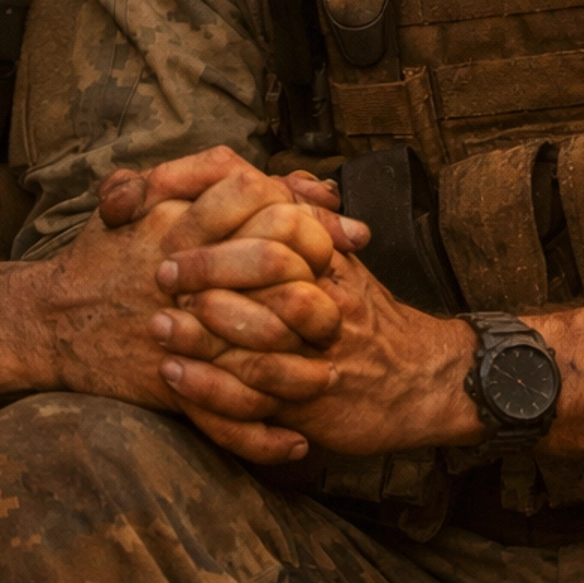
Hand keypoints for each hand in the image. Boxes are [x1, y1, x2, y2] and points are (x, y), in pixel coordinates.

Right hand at [48, 155, 364, 464]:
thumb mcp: (147, 199)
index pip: (271, 214)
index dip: (318, 226)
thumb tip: (295, 181)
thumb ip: (208, 177)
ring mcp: (181, 335)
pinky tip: (295, 444)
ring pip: (259, 356)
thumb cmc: (106, 256)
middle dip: (320, 303)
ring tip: (329, 380)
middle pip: (278, 282)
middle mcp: (188, 278)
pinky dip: (262, 439)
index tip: (351, 241)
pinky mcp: (168, 385)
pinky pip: (225, 420)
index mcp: (186, 226)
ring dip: (300, 376)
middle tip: (345, 318)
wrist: (49, 318)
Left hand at [153, 246, 483, 458]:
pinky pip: (253, 395)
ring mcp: (319, 352)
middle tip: (161, 276)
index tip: (186, 225)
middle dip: (207, 275)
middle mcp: (326, 299)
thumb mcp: (344, 262)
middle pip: (262, 275)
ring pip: (255, 337)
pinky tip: (176, 377)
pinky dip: (209, 388)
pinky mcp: (310, 400)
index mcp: (329, 259)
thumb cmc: (370, 318)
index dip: (226, 224)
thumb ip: (306, 223)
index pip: (276, 225)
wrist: (425, 378)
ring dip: (200, 333)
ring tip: (158, 328)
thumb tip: (264, 181)